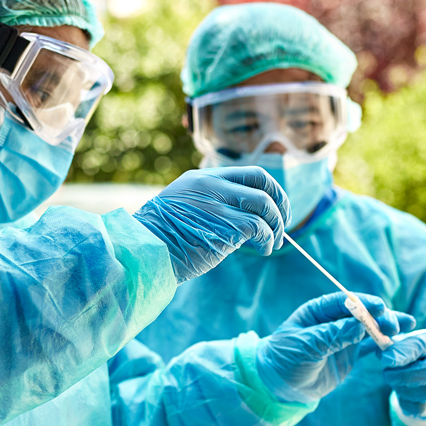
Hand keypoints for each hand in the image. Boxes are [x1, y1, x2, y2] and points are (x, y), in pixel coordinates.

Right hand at [134, 167, 289, 283]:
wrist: (143, 251)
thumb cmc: (160, 239)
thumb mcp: (183, 208)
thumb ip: (211, 205)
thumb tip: (244, 219)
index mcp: (202, 178)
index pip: (249, 173)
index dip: (270, 190)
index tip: (275, 207)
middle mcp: (211, 185)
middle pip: (263, 182)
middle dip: (281, 203)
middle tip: (282, 224)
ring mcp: (217, 203)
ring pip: (264, 205)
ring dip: (276, 226)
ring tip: (272, 243)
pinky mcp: (223, 225)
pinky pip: (258, 228)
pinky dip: (268, 240)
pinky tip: (264, 250)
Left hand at [256, 293, 414, 402]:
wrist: (280, 386)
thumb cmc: (285, 360)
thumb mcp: (304, 347)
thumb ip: (331, 336)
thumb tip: (358, 326)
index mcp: (317, 311)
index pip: (344, 302)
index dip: (362, 303)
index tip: (379, 306)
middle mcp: (333, 320)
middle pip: (361, 313)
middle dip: (380, 316)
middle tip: (395, 323)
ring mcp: (343, 336)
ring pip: (369, 328)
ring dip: (387, 327)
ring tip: (406, 326)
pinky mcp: (350, 353)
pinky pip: (371, 345)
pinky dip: (385, 343)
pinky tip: (400, 341)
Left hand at [380, 329, 425, 424]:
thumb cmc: (420, 352)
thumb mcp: (410, 340)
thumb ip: (397, 345)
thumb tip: (384, 355)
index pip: (424, 347)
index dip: (404, 354)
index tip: (385, 359)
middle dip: (402, 375)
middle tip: (387, 373)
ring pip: (424, 393)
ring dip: (402, 388)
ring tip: (395, 380)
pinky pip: (419, 408)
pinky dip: (405, 400)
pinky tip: (402, 391)